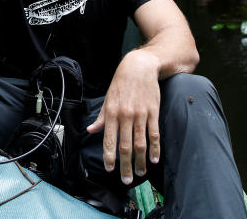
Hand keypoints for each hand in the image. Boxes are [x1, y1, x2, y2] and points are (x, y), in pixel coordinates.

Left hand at [86, 49, 160, 184]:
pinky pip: (154, 134)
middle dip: (125, 166)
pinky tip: (154, 159)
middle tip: (127, 180)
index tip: (110, 170)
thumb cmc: (121, 83)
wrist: (139, 67)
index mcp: (111, 113)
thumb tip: (91, 130)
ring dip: (140, 161)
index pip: (109, 140)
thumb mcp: (108, 98)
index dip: (109, 157)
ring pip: (140, 143)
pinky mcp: (153, 112)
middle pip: (125, 146)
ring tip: (140, 173)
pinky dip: (155, 148)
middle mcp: (125, 116)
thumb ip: (101, 117)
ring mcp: (140, 115)